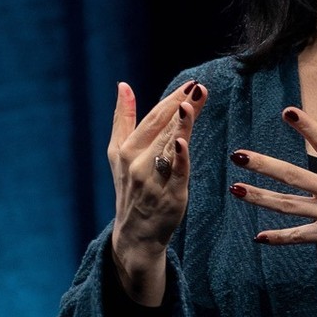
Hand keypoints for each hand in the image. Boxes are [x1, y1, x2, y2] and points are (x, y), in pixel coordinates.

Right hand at [108, 79, 206, 303]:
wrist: (135, 234)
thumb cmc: (130, 188)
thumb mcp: (118, 153)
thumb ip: (122, 118)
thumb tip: (123, 85)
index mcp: (126, 149)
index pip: (153, 119)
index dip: (171, 100)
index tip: (190, 83)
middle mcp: (137, 162)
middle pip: (163, 128)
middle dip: (180, 105)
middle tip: (197, 87)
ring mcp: (152, 179)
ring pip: (170, 146)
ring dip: (182, 123)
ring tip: (194, 100)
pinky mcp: (169, 196)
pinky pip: (175, 173)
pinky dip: (178, 156)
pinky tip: (183, 140)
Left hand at [229, 107, 316, 297]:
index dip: (308, 128)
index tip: (287, 112)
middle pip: (295, 177)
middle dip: (264, 166)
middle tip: (238, 155)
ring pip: (289, 206)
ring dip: (260, 198)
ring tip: (235, 189)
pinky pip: (301, 237)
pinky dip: (280, 238)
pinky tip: (258, 237)